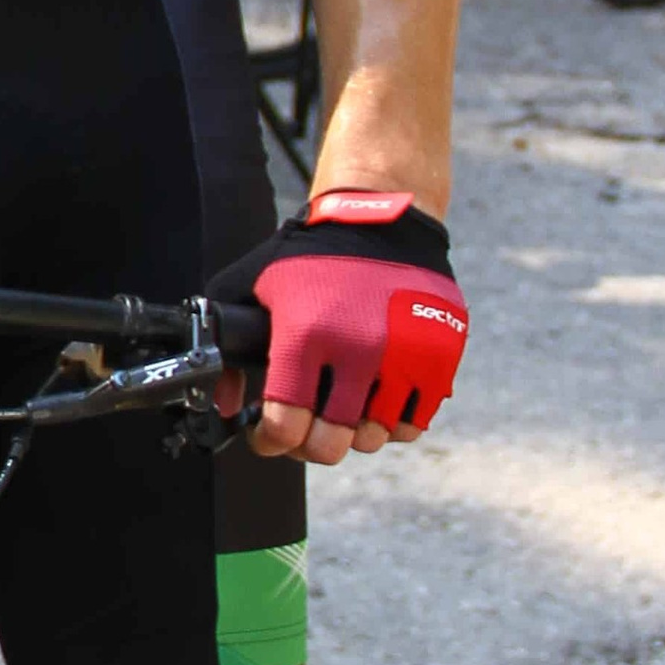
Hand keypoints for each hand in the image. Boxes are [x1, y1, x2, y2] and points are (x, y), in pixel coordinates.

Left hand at [218, 196, 468, 467]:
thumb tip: (225, 404)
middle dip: (311, 446)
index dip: (270, 441)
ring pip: (375, 437)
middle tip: (306, 429)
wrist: (381, 218)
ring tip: (342, 407)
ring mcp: (405, 355)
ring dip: (353, 431)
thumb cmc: (308, 255)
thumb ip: (225, 343)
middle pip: (332, 445)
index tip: (268, 435)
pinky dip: (393, 420)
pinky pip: (415, 420)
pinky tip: (375, 399)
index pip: (286, 424)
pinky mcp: (439, 355)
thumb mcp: (250, 284)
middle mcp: (359, 350)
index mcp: (306, 334)